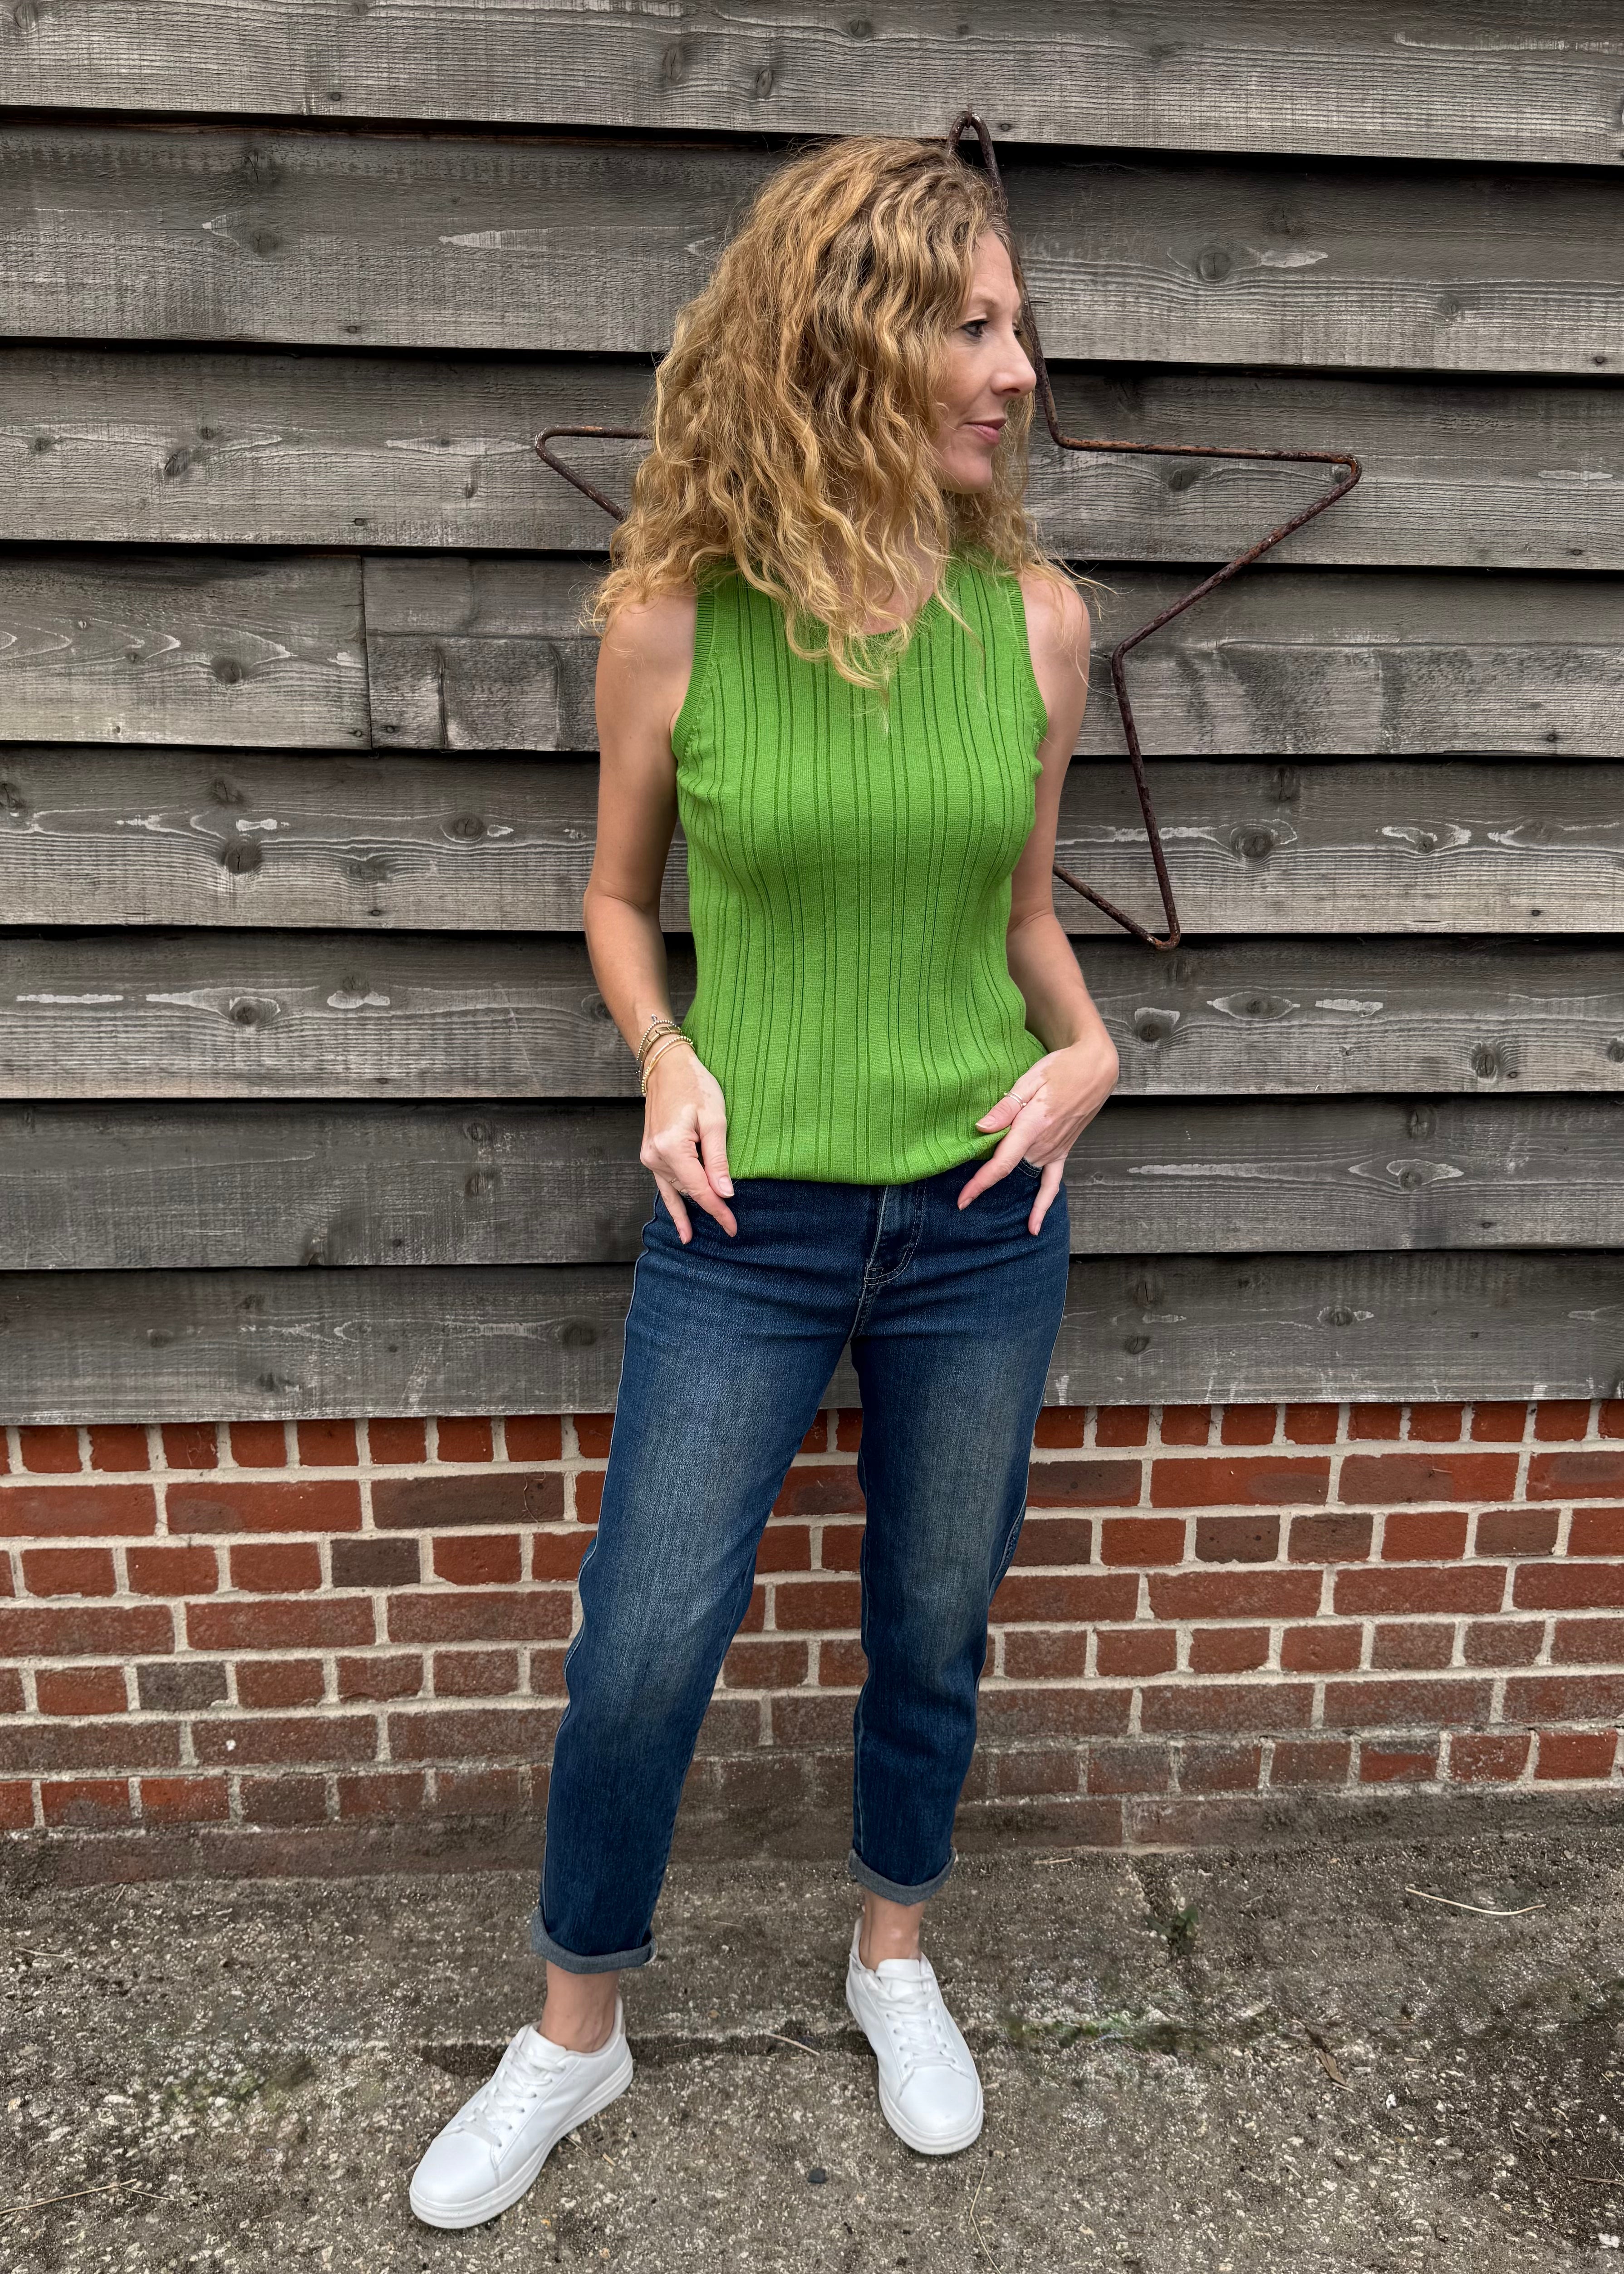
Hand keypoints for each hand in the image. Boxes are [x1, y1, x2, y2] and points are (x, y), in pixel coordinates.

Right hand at [641, 1040, 735, 1242]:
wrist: (666, 1066)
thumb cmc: (695, 1086)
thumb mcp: (715, 1119)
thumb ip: (718, 1159)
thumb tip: (725, 1193)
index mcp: (672, 1148)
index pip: (700, 1190)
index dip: (718, 1212)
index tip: (733, 1229)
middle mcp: (655, 1156)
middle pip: (688, 1192)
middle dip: (709, 1209)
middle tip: (730, 1230)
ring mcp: (649, 1156)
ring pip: (676, 1189)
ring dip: (689, 1209)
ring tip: (694, 1237)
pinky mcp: (650, 1152)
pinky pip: (663, 1184)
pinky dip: (673, 1202)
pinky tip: (680, 1223)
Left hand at [958, 1029, 1119, 1232]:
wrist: (1095, 1070)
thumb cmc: (1060, 1068)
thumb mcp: (1030, 1079)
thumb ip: (1006, 1107)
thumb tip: (981, 1128)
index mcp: (1033, 1125)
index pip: (1003, 1162)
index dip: (980, 1183)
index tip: (963, 1199)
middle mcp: (1044, 1144)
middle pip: (1009, 1170)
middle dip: (984, 1184)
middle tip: (960, 1200)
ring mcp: (1055, 1150)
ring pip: (1024, 1175)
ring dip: (1005, 1189)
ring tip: (982, 1206)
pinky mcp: (1062, 1151)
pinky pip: (1052, 1183)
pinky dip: (1043, 1205)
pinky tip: (1032, 1226)